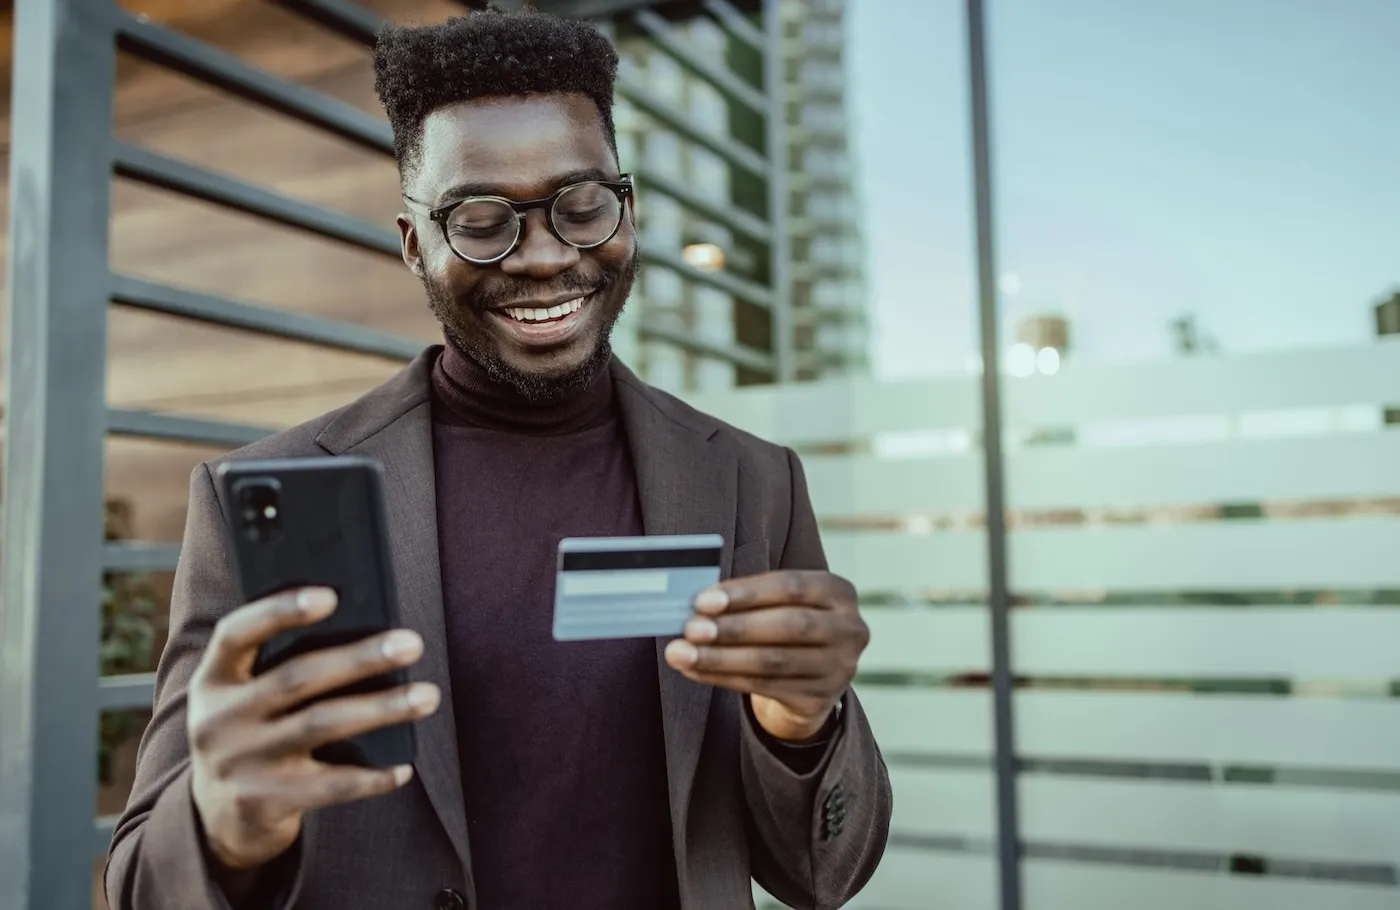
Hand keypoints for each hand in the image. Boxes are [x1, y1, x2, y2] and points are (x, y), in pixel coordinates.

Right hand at [187, 587, 439, 871]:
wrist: (217, 818)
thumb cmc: (254, 733)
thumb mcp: (246, 697)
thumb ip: (281, 666)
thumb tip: (367, 632)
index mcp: (213, 680)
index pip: (236, 633)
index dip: (279, 611)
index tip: (330, 596)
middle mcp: (218, 719)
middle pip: (296, 678)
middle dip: (360, 658)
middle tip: (412, 644)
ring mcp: (238, 763)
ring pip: (321, 725)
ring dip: (382, 709)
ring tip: (428, 696)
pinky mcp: (262, 802)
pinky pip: (329, 785)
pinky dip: (371, 777)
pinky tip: (404, 767)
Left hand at [663, 570, 867, 741]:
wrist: (809, 680)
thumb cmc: (784, 627)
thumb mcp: (780, 604)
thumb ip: (749, 599)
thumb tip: (696, 603)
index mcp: (839, 592)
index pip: (791, 586)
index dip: (746, 593)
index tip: (703, 600)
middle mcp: (849, 629)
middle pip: (787, 626)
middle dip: (733, 627)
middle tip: (691, 628)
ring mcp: (839, 668)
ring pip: (772, 661)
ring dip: (721, 657)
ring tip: (682, 653)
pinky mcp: (819, 699)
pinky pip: (764, 687)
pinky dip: (723, 677)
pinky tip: (695, 670)